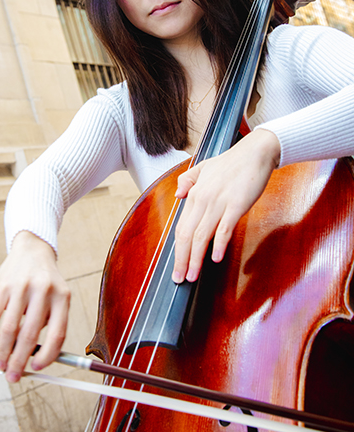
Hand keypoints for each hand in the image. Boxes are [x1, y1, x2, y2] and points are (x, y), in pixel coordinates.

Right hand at [0, 231, 69, 381]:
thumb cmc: (45, 282)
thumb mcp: (56, 298)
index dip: (47, 356)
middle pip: (30, 335)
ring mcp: (21, 287)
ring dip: (1, 352)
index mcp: (62, 298)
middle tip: (12, 377)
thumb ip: (48, 323)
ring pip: (9, 328)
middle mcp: (43, 291)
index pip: (58, 335)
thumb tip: (30, 358)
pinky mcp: (2, 285)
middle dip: (19, 360)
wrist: (32, 250)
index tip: (37, 369)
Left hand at [172, 129, 281, 282]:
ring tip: (192, 276)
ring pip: (201, 236)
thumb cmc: (231, 163)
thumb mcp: (203, 168)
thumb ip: (188, 181)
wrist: (256, 152)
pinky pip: (224, 229)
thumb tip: (178, 195)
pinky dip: (218, 245)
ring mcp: (218, 203)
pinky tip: (216, 258)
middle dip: (181, 260)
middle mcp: (201, 200)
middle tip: (179, 279)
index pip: (180, 228)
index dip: (176, 249)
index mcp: (193, 195)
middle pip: (186, 235)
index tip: (175, 265)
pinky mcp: (236, 205)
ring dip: (195, 259)